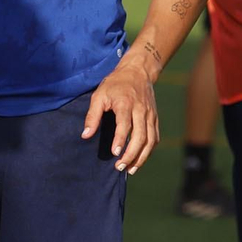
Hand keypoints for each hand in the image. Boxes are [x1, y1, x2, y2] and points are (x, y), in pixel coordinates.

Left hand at [82, 57, 158, 174]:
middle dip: (131, 154)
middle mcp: (141, 110)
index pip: (125, 124)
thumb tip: (85, 135)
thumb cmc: (115, 84)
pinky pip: (155, 137)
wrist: (137, 71)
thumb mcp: (99, 95)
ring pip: (150, 140)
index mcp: (126, 103)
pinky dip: (149, 151)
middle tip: (120, 167)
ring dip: (141, 157)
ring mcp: (150, 115)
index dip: (120, 140)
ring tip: (130, 169)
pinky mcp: (155, 118)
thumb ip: (92, 116)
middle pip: (140, 136)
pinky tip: (140, 159)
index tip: (114, 153)